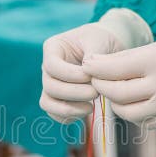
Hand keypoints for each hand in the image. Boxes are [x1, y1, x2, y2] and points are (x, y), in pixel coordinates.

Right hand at [40, 8, 152, 122]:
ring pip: (48, 103)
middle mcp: (48, 68)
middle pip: (50, 86)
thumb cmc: (102, 39)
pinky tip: (88, 110)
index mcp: (53, 48)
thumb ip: (92, 56)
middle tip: (96, 92)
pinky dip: (68, 117)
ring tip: (91, 107)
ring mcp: (51, 84)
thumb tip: (86, 73)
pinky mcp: (59, 99)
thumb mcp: (99, 40)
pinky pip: (55, 113)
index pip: (51, 66)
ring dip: (69, 108)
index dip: (69, 75)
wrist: (107, 48)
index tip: (90, 77)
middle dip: (73, 93)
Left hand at [82, 25, 155, 128]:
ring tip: (114, 92)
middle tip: (95, 80)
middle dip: (101, 87)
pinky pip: (148, 121)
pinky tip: (136, 101)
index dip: (96, 68)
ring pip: (130, 113)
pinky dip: (136, 112)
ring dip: (117, 104)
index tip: (87, 64)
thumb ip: (140, 57)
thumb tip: (107, 68)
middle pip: (118, 94)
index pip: (115, 68)